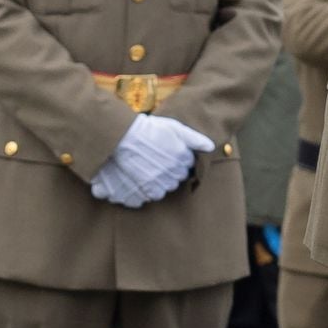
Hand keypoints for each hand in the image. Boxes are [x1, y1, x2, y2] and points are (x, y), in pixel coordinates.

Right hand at [90, 114, 214, 206]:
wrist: (117, 136)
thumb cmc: (146, 129)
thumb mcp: (173, 127)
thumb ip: (194, 138)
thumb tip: (210, 147)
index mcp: (180, 163)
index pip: (184, 169)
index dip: (174, 161)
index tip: (164, 154)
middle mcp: (168, 179)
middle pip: (171, 182)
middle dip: (164, 174)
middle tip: (151, 160)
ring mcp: (150, 190)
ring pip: (157, 193)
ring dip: (151, 184)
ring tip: (139, 168)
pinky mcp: (133, 197)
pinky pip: (139, 200)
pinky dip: (135, 192)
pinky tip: (129, 178)